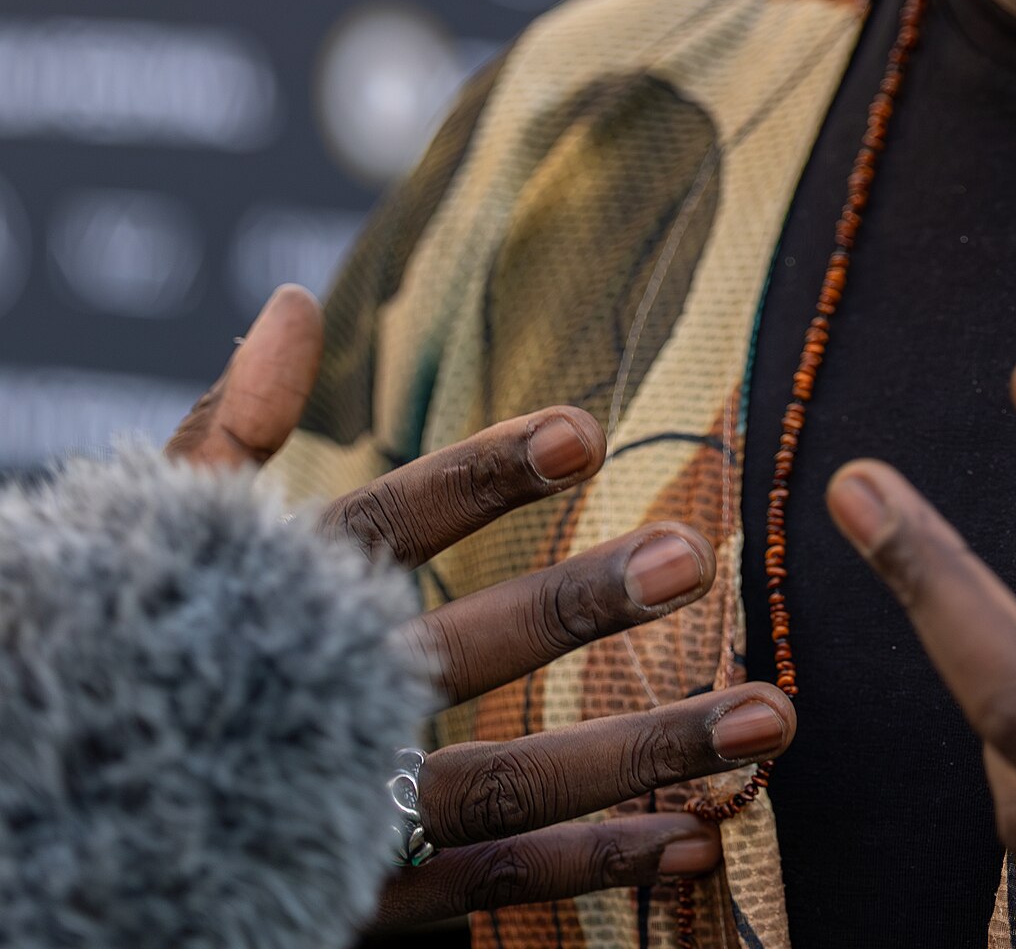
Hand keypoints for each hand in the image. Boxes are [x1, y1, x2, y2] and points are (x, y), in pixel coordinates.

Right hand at [171, 288, 793, 927]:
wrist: (68, 820)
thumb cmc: (129, 650)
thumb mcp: (162, 537)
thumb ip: (234, 426)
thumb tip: (298, 302)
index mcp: (270, 607)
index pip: (381, 527)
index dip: (476, 479)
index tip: (579, 428)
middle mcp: (308, 713)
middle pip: (458, 659)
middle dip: (579, 607)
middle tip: (692, 555)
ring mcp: (334, 819)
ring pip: (506, 791)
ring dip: (643, 754)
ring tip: (770, 715)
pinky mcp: (355, 903)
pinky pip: (487, 889)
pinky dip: (591, 865)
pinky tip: (697, 832)